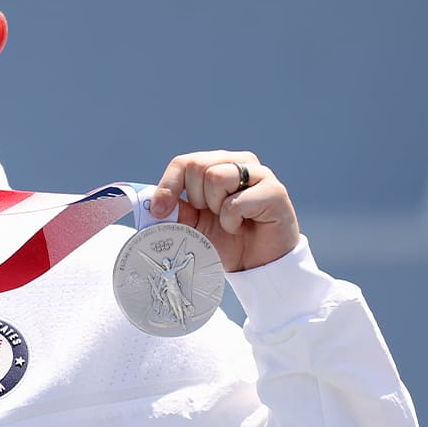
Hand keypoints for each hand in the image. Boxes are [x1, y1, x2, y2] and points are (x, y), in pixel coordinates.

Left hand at [149, 151, 299, 271]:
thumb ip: (174, 210)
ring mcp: (260, 174)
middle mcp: (239, 162)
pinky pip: (237, 201)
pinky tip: (242, 227)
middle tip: (211, 215)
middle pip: (197, 165)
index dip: (168, 186)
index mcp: (217, 164)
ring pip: (217, 177)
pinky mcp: (275, 192)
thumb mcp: (190, 225)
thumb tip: (152, 203)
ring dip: (215, 208)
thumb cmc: (224, 240)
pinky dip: (232, 220)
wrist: (255, 264)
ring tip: (229, 220)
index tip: (161, 211)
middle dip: (196, 198)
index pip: (184, 162)